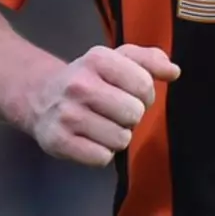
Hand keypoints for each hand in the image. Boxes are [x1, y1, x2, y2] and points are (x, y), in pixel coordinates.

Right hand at [27, 44, 179, 166]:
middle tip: (117, 111)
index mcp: (97, 58)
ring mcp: (67, 114)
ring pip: (120, 139)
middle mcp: (79, 84)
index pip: (144, 85)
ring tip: (103, 124)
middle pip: (134, 113)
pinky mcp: (58, 141)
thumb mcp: (118, 58)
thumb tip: (174, 72)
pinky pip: (101, 158)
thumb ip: (150, 59)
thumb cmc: (90, 77)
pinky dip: (101, 152)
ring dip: (118, 135)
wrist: (40, 96)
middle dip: (132, 116)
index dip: (145, 94)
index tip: (132, 94)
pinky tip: (91, 138)